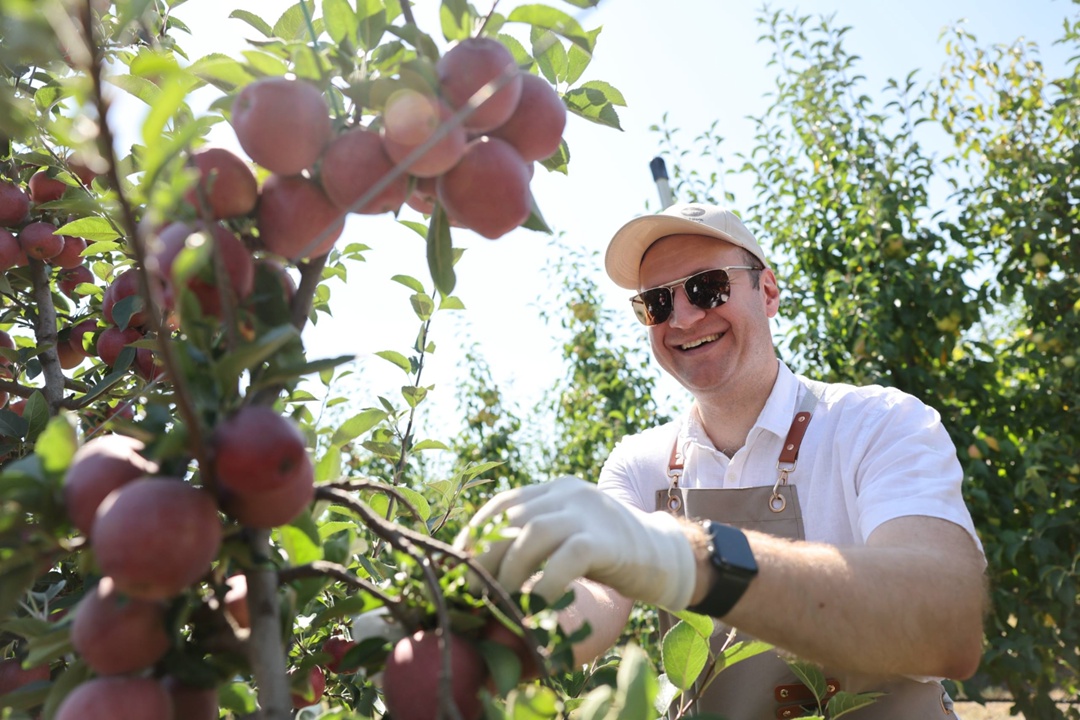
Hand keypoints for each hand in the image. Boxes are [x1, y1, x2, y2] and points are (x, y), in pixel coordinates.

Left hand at [456, 476, 696, 609]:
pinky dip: (545, 582)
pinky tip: (536, 606)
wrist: (668, 558)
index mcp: (555, 490)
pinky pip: (566, 558)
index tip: (458, 566)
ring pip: (532, 532)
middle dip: (484, 555)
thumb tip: (486, 578)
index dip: (476, 533)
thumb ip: (537, 544)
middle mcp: (568, 492)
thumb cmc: (611, 558)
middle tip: (473, 591)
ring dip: (509, 569)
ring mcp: (589, 512)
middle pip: (511, 518)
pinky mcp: (607, 538)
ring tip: (500, 600)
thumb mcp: (569, 540)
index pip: (503, 503)